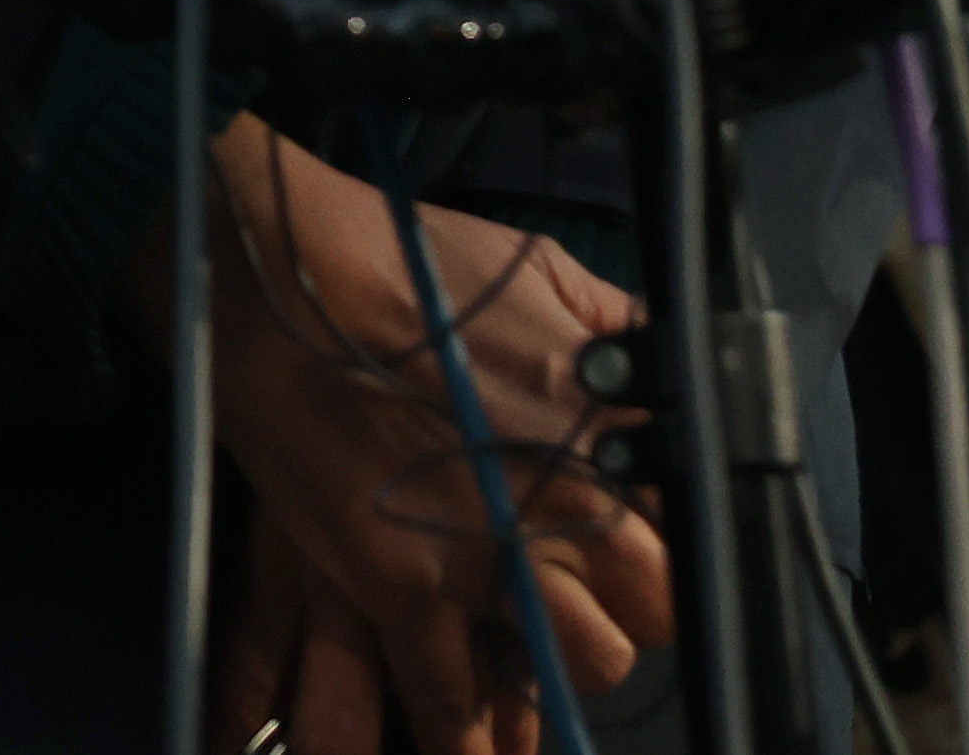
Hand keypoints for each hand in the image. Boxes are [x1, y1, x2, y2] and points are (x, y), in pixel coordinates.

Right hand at [146, 123, 669, 753]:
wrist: (284, 278)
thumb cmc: (406, 262)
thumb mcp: (544, 272)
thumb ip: (619, 332)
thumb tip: (667, 357)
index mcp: (607, 437)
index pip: (684, 545)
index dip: (662, 558)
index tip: (640, 556)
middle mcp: (567, 512)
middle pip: (648, 621)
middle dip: (617, 613)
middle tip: (576, 593)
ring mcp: (486, 562)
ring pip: (578, 673)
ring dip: (556, 673)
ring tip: (531, 672)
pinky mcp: (403, 594)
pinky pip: (452, 704)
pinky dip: (468, 740)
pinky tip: (478, 752)